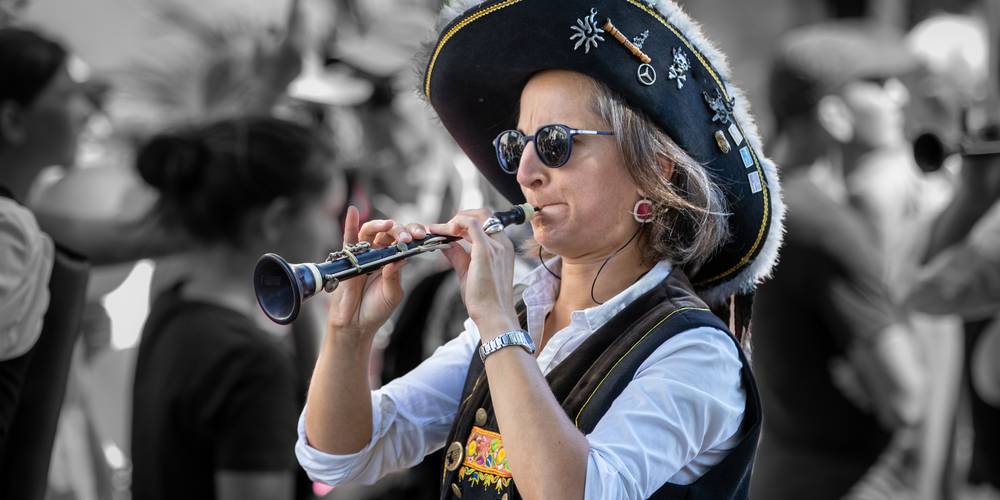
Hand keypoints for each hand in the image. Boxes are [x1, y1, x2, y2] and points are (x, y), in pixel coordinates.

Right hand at [324, 206, 425, 344]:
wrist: (356, 325)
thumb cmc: (376, 310)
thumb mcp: (392, 294)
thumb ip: (394, 276)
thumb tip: (400, 257)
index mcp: (393, 260)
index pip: (404, 241)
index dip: (413, 235)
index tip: (424, 236)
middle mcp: (378, 254)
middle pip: (389, 233)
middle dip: (401, 230)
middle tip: (409, 237)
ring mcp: (363, 255)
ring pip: (370, 231)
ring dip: (380, 225)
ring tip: (389, 224)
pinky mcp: (347, 259)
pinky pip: (347, 239)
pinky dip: (349, 223)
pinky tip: (353, 211)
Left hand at [429, 209, 517, 338]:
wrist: (494, 316)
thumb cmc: (485, 301)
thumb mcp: (468, 272)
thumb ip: (459, 256)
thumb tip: (446, 244)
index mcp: (503, 248)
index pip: (487, 223)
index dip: (466, 222)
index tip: (449, 230)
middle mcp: (503, 244)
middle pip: (484, 214)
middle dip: (462, 216)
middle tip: (444, 227)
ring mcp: (496, 246)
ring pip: (477, 216)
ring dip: (455, 220)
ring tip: (439, 230)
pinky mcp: (486, 251)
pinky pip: (471, 224)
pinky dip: (455, 223)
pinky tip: (443, 232)